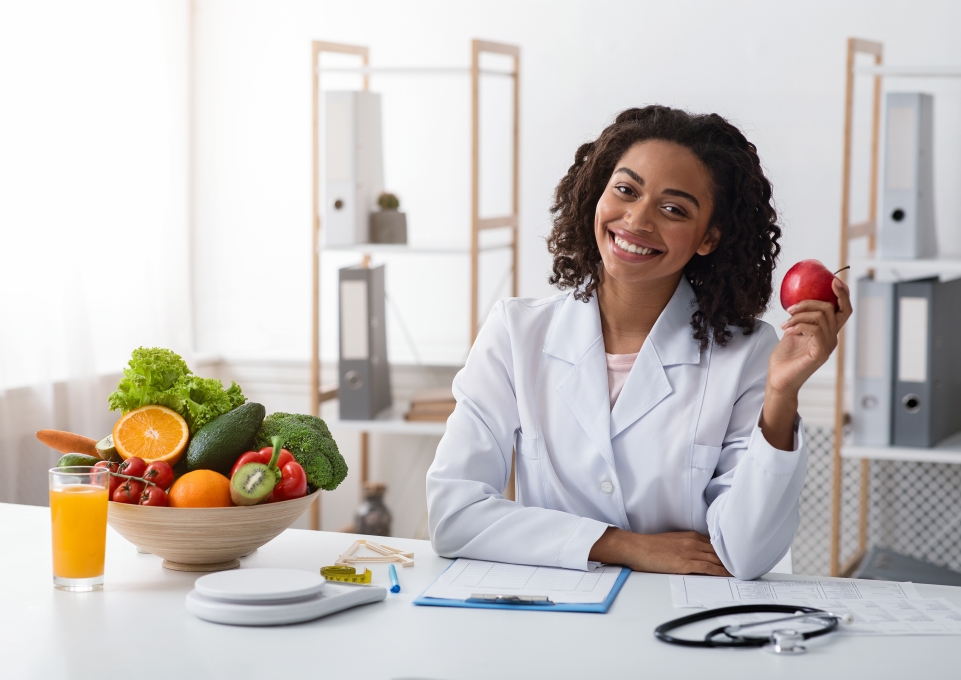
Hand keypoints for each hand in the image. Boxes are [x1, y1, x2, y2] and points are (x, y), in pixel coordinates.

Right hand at [588, 527, 730, 575]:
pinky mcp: (685, 563)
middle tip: (749, 563)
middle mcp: (693, 542)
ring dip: (731, 566)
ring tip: (744, 571)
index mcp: (690, 536)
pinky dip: (720, 571)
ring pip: (716, 559)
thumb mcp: (672, 541)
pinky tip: (729, 575)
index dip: (729, 550)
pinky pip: (708, 567)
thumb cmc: (650, 547)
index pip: (716, 543)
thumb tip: (699, 555)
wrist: (636, 547)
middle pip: (720, 551)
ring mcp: (690, 552)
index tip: (741, 555)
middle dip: (734, 557)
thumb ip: (687, 546)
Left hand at [771, 278, 852, 396]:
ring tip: (784, 323)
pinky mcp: (820, 353)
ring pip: (821, 316)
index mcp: (827, 333)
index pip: (844, 310)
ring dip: (799, 316)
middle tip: (790, 308)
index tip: (834, 280)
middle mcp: (831, 339)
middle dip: (810, 302)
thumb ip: (800, 318)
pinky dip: (798, 325)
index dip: (843, 294)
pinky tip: (787, 330)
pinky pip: (814, 329)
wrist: (778, 380)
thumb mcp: (792, 332)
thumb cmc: (784, 359)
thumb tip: (798, 301)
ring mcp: (827, 346)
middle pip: (831, 308)